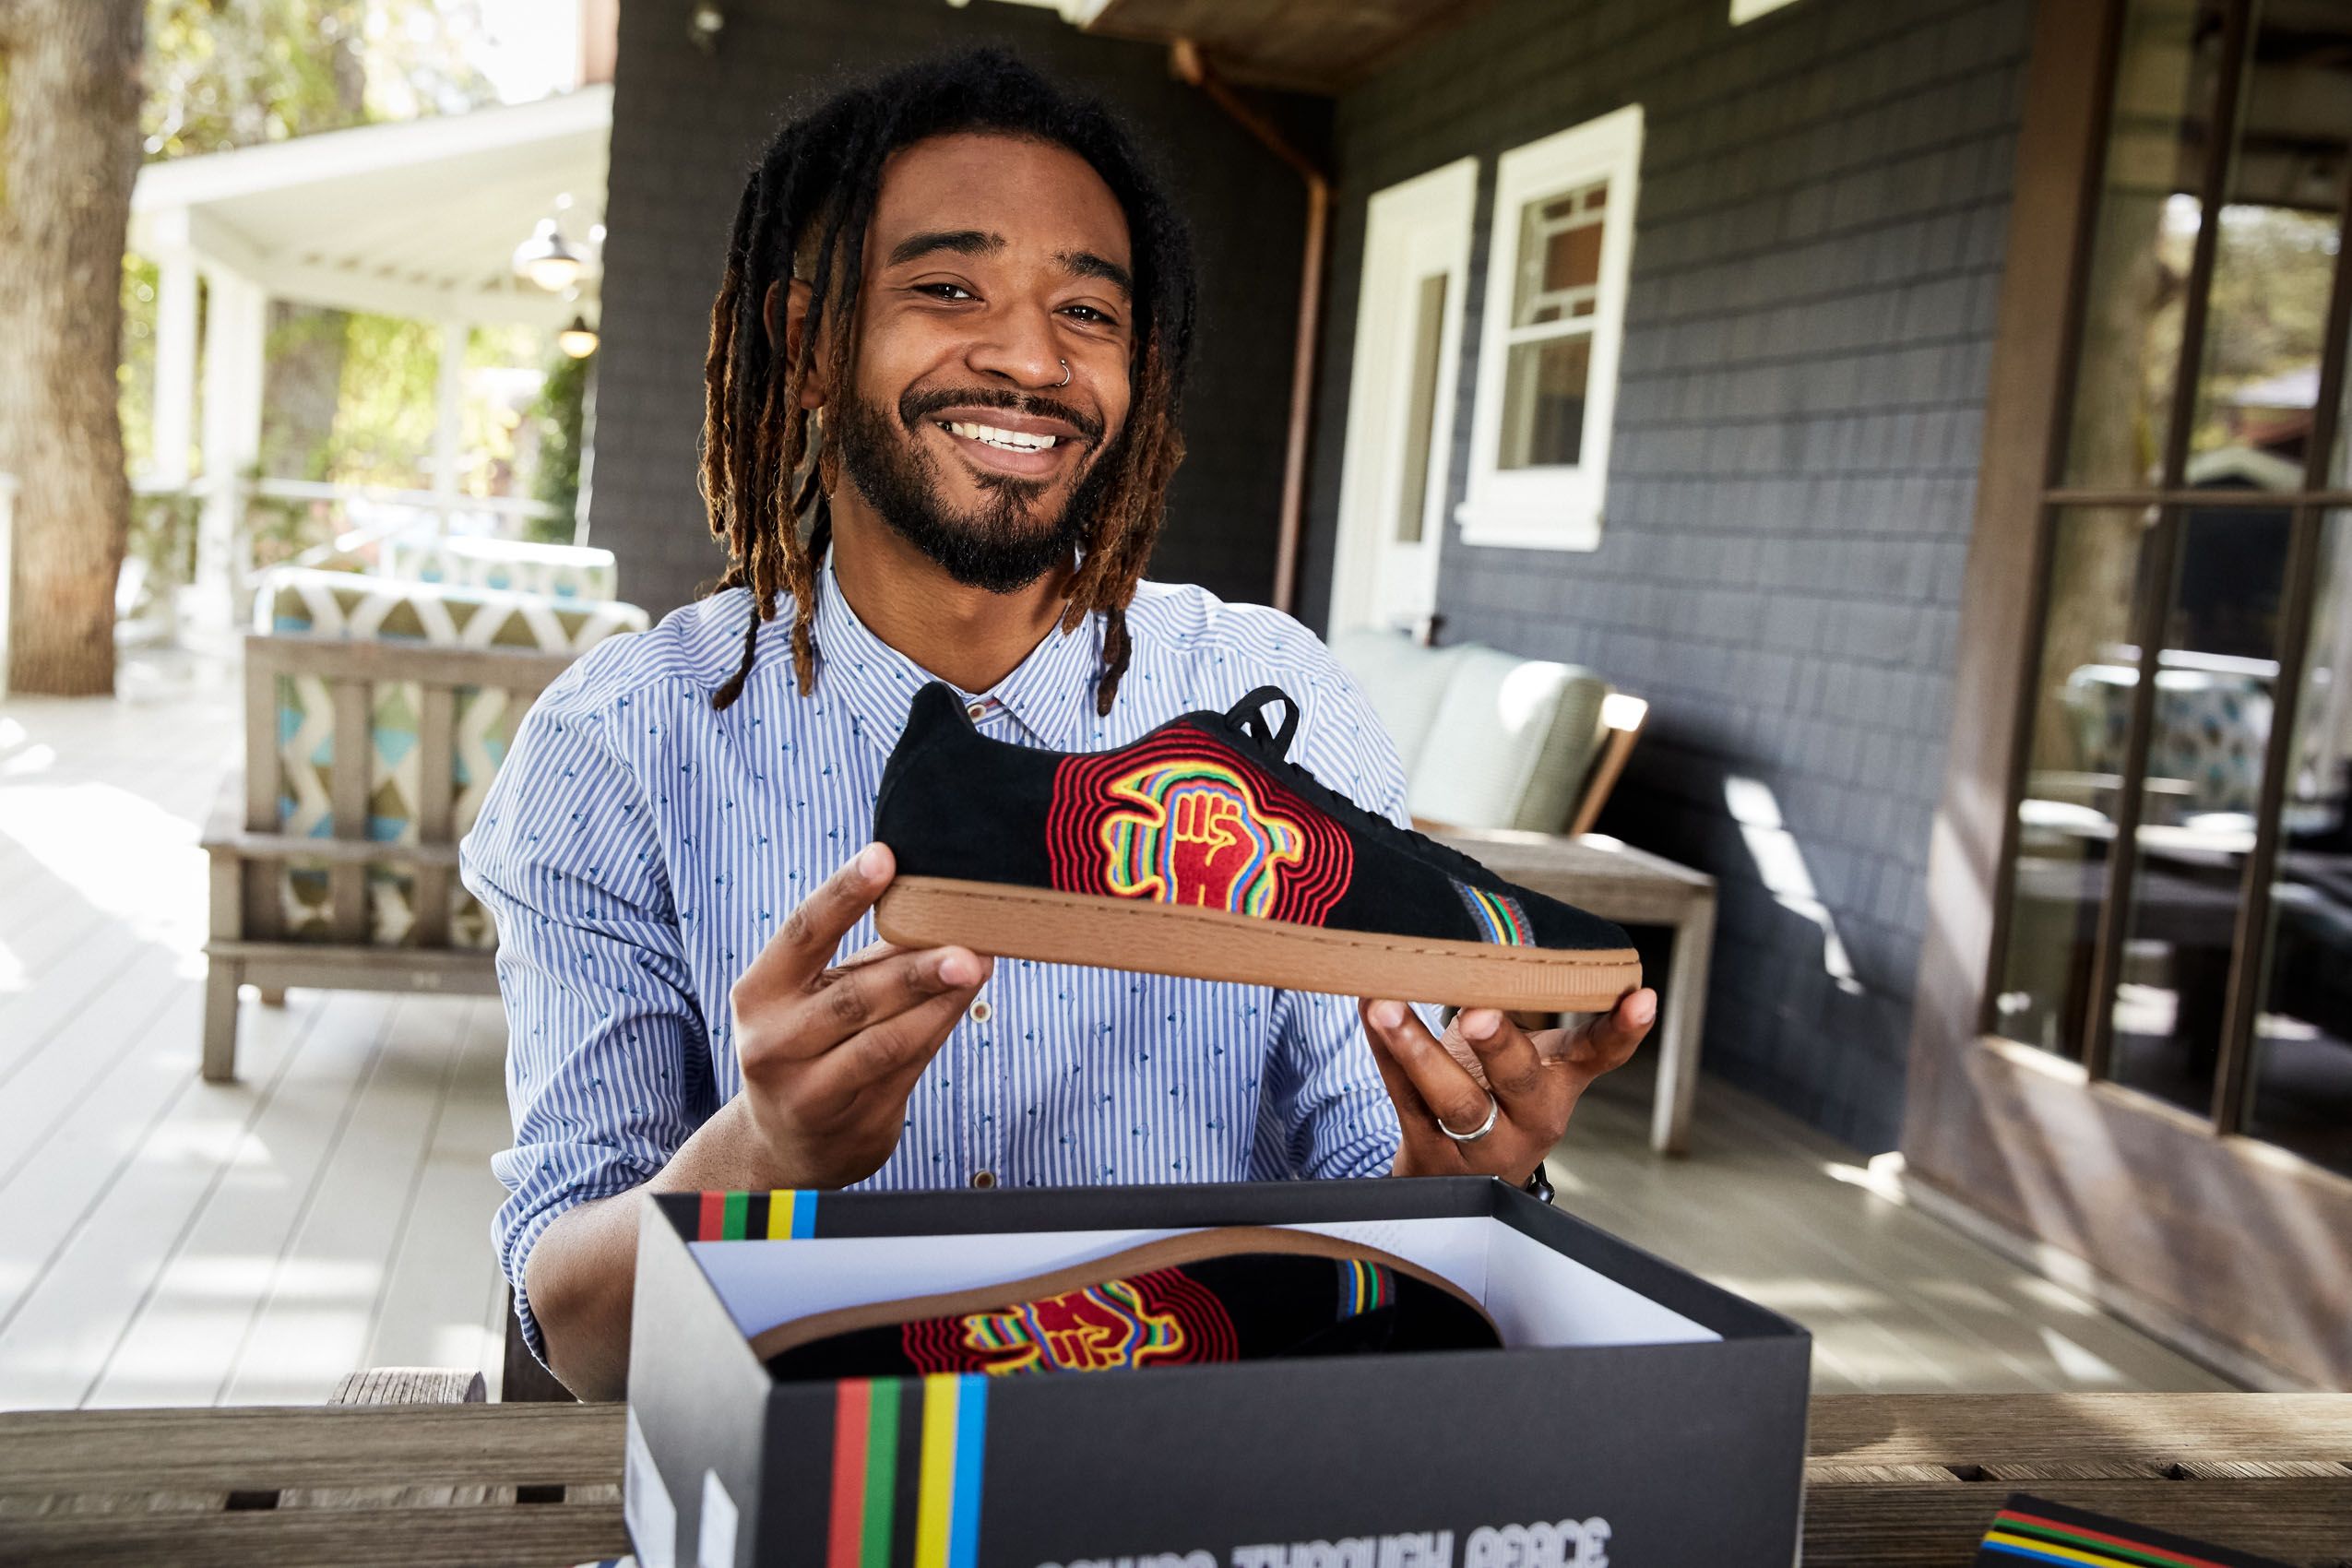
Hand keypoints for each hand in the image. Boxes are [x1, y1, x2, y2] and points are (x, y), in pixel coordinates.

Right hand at [726, 842, 990, 1188]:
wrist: (789, 1142)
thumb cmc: (813, 1041)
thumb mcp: (815, 994)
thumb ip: (867, 957)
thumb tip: (940, 907)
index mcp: (760, 992)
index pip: (802, 933)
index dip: (843, 893)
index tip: (884, 857)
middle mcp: (774, 1042)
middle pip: (853, 996)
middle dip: (915, 968)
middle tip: (967, 944)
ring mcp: (808, 1089)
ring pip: (885, 1039)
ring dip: (938, 1001)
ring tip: (979, 966)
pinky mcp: (850, 1121)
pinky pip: (905, 1068)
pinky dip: (938, 1029)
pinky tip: (965, 1002)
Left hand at [1362, 989, 1655, 1183]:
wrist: (1454, 1176)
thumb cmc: (1491, 1093)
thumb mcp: (1524, 1058)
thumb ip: (1522, 1005)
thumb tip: (1498, 919)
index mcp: (1559, 1085)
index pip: (1600, 1056)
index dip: (1622, 1030)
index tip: (1640, 998)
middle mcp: (1528, 1119)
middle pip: (1519, 1081)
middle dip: (1499, 1044)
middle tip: (1478, 1013)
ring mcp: (1479, 1144)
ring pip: (1454, 1100)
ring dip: (1418, 1050)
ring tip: (1387, 1007)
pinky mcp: (1429, 1153)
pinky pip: (1404, 1100)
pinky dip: (1383, 1056)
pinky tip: (1369, 1016)